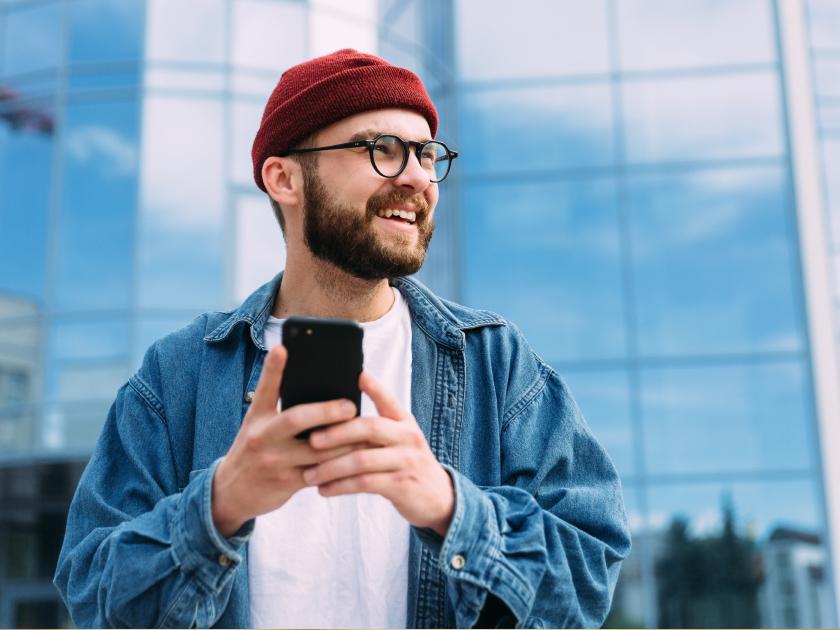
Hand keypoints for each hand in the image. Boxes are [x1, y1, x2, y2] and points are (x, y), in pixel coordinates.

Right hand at [211, 345, 360, 536]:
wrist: (230, 492)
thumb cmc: (254, 449)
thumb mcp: (257, 425)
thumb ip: (279, 408)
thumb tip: (319, 386)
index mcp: (256, 417)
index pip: (265, 388)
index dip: (273, 368)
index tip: (283, 348)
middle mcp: (262, 436)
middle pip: (295, 419)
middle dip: (326, 411)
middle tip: (350, 406)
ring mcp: (274, 461)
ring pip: (315, 449)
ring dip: (343, 440)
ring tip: (366, 430)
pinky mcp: (286, 483)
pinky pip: (319, 473)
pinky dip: (340, 465)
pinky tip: (358, 456)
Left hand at [303, 371, 454, 536]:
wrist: (438, 498)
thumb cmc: (406, 464)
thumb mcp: (401, 440)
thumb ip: (378, 428)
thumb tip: (338, 413)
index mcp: (405, 422)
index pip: (388, 400)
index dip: (374, 387)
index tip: (357, 375)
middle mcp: (408, 437)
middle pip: (369, 428)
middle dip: (337, 433)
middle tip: (312, 440)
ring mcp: (406, 461)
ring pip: (362, 460)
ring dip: (331, 467)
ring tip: (310, 474)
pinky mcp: (402, 485)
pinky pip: (365, 483)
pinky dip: (340, 486)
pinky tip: (324, 489)